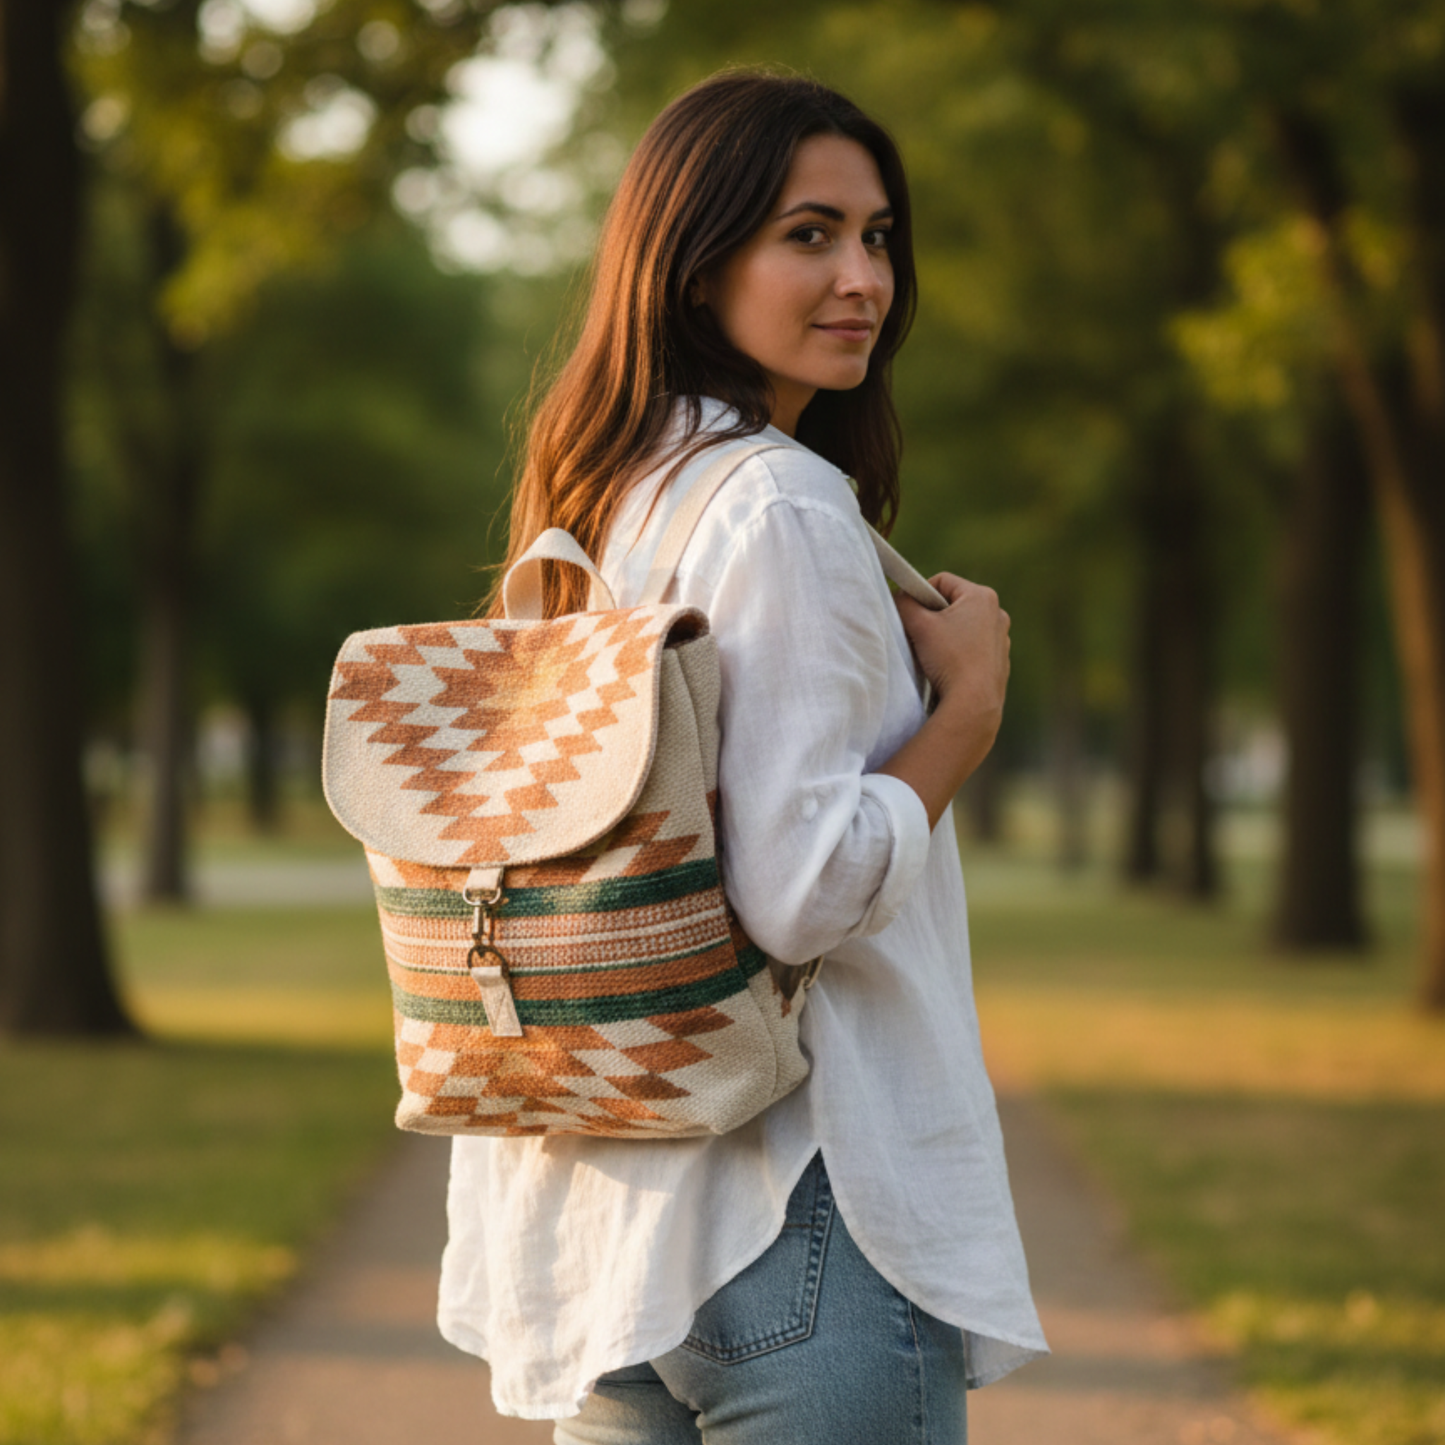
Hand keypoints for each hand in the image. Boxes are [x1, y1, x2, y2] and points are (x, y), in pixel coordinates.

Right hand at [895, 573, 1010, 727]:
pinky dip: (957, 652)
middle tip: (919, 633)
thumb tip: (898, 596)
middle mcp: (997, 613)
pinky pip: (972, 647)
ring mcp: (1001, 638)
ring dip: (945, 635)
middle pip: (953, 604)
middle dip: (933, 616)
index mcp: (982, 597)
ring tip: (933, 653)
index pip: (942, 581)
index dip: (920, 593)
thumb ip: (904, 603)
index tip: (910, 613)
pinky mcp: (999, 660)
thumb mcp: (918, 624)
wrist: (973, 702)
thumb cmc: (949, 658)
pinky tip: (948, 668)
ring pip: (963, 626)